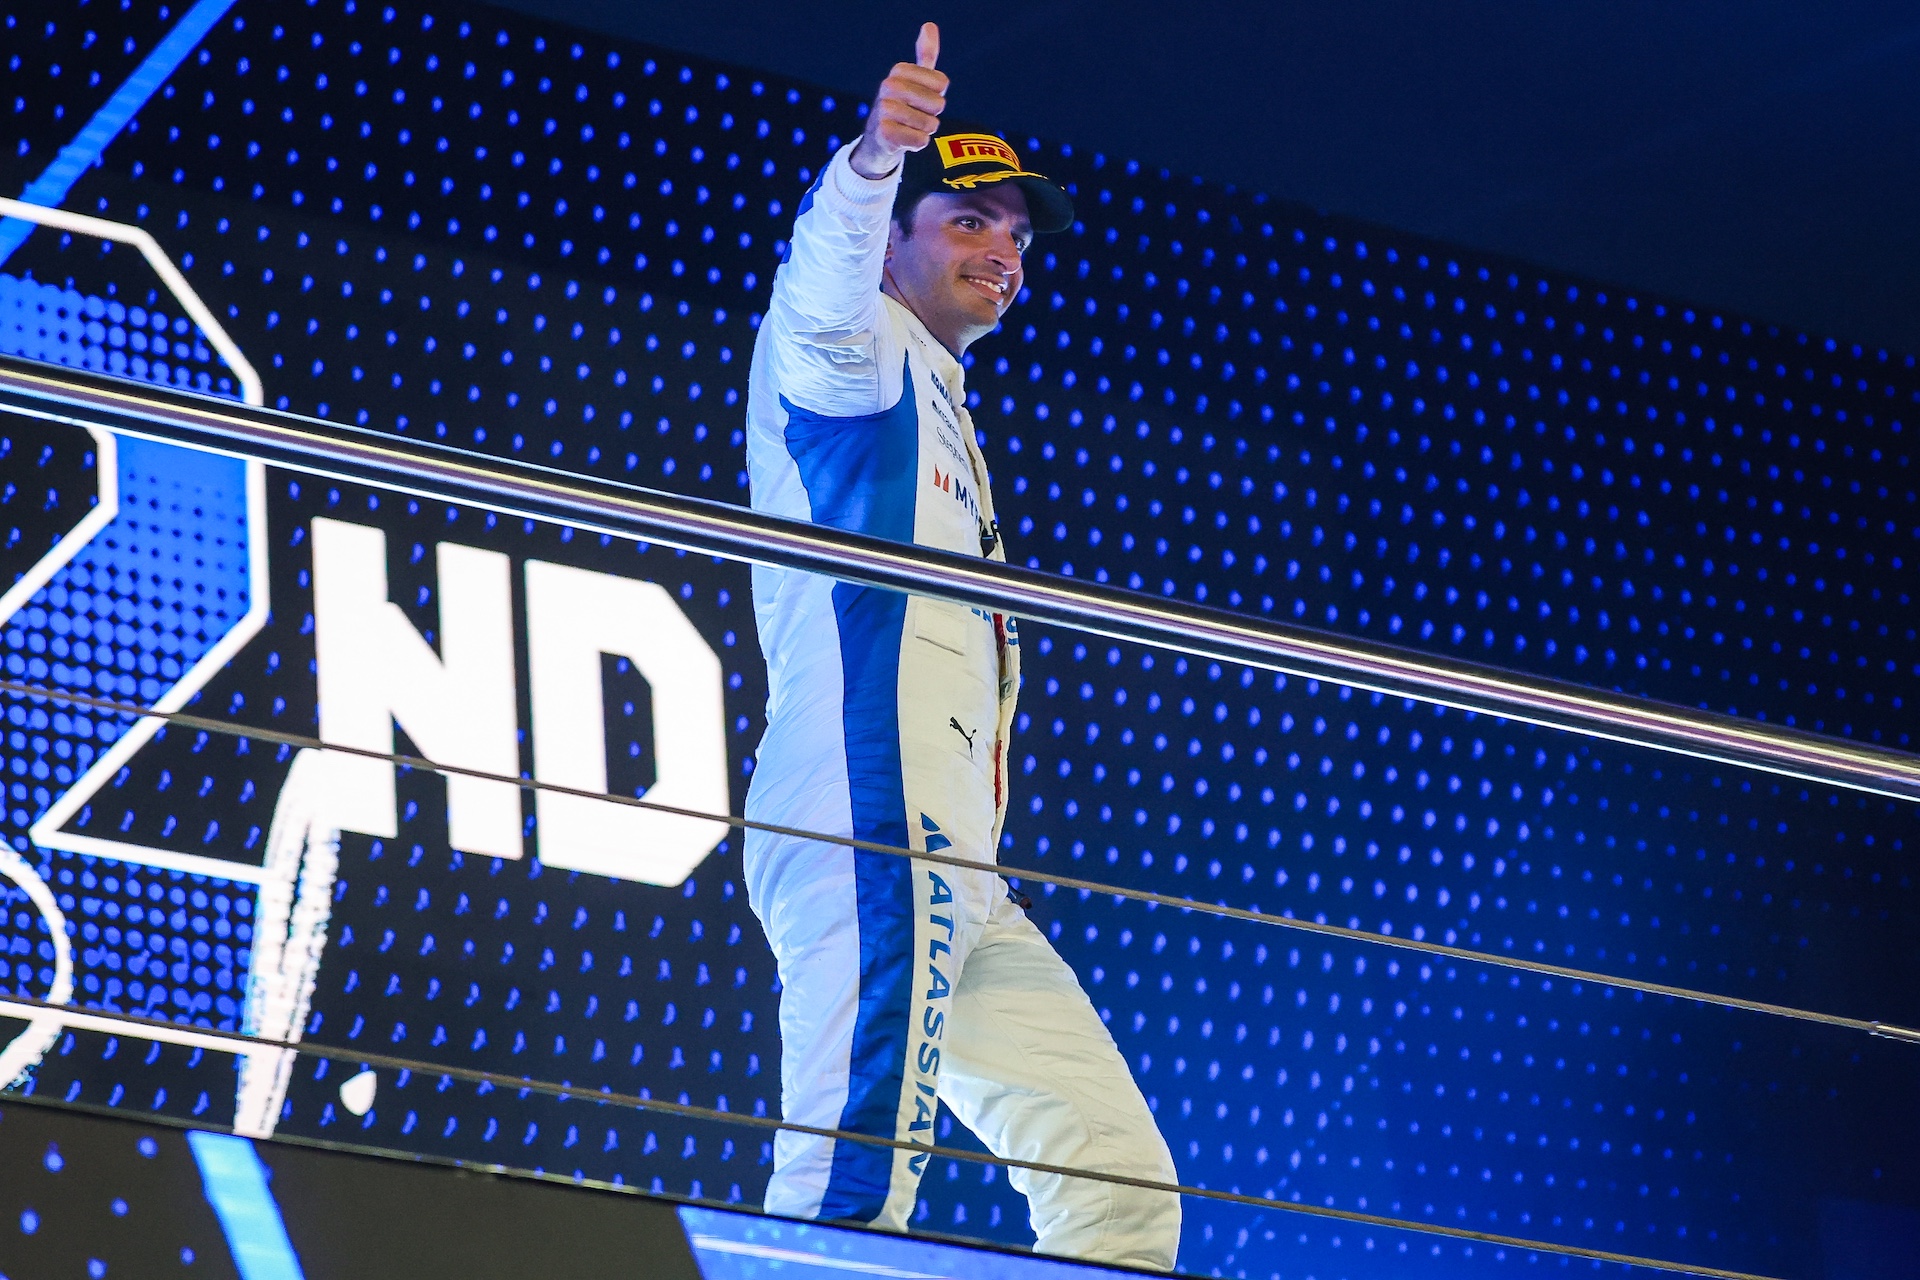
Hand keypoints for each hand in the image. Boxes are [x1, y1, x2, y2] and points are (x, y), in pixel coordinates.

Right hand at [848, 22, 946, 178]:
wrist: (879, 139)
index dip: (937, 95)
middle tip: (914, 116)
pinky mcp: (885, 133)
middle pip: (938, 104)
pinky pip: (921, 141)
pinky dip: (917, 144)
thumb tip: (930, 25)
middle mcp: (888, 86)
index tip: (920, 99)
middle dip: (932, 115)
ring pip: (930, 124)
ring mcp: (884, 109)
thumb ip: (926, 54)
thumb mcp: (915, 80)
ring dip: (924, 131)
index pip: (942, 83)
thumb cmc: (904, 107)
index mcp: (899, 71)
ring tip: (908, 128)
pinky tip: (903, 140)